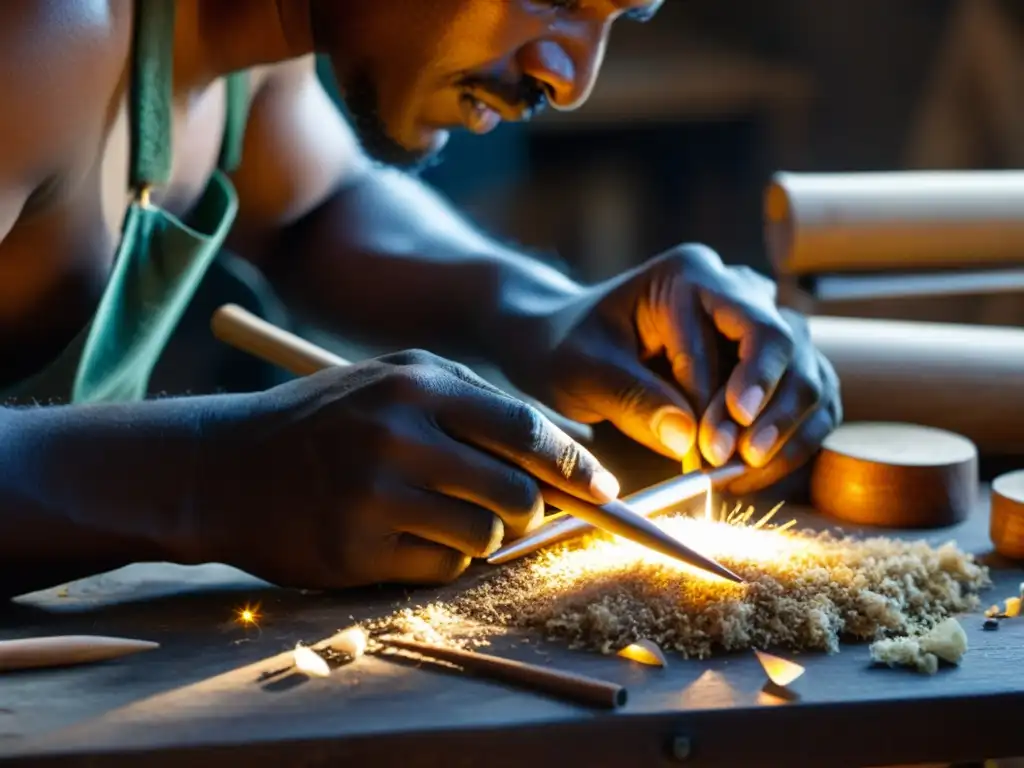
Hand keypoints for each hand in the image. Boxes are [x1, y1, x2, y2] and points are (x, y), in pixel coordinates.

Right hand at [188, 350, 619, 589]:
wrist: (223, 462)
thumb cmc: (327, 420)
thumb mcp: (395, 382)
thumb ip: (475, 406)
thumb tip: (563, 455)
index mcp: (416, 384)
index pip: (523, 429)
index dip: (572, 464)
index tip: (602, 489)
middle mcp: (398, 434)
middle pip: (516, 493)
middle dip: (530, 509)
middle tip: (515, 510)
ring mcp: (374, 494)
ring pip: (485, 537)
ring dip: (484, 537)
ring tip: (447, 517)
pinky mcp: (354, 549)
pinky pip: (442, 569)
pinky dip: (443, 560)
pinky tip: (407, 536)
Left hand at [507, 244, 841, 493]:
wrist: (567, 347)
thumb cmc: (569, 350)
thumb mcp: (582, 371)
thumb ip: (632, 399)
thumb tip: (687, 439)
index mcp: (691, 275)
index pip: (738, 334)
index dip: (729, 399)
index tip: (708, 452)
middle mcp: (737, 290)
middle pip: (787, 346)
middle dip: (768, 412)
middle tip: (735, 462)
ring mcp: (761, 324)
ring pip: (809, 373)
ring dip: (787, 430)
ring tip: (744, 474)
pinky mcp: (771, 363)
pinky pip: (809, 399)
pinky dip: (793, 439)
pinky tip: (755, 473)